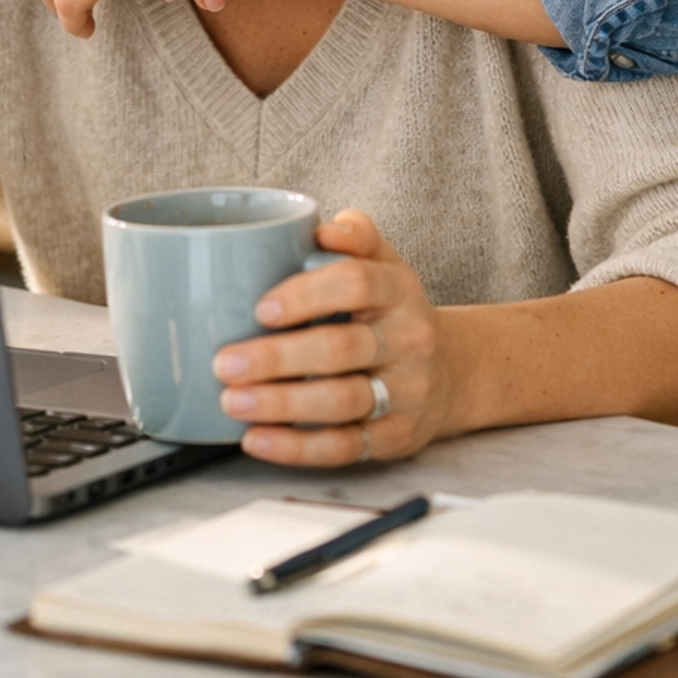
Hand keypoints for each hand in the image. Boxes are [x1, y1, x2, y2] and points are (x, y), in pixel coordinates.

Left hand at [210, 210, 458, 465]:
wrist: (451, 373)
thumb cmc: (395, 312)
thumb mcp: (386, 265)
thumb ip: (356, 236)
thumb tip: (322, 228)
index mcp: (399, 291)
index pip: (356, 284)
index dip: (306, 295)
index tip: (260, 308)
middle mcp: (408, 341)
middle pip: (341, 348)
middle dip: (277, 358)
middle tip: (225, 362)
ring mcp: (404, 393)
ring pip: (341, 402)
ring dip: (280, 404)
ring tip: (232, 400)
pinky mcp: (394, 437)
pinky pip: (344, 448)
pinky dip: (295, 448)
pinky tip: (256, 439)